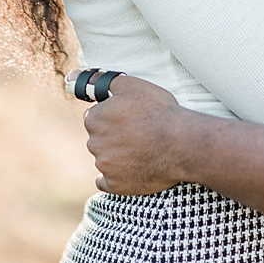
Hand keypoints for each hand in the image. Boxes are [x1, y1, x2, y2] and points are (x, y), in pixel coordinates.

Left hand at [78, 73, 186, 195]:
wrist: (180, 143)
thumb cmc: (159, 111)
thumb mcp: (134, 85)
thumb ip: (106, 82)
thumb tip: (83, 78)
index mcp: (95, 119)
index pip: (96, 116)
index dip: (114, 116)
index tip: (131, 117)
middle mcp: (94, 144)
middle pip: (100, 138)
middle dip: (115, 135)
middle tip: (140, 131)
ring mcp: (104, 166)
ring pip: (106, 159)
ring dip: (119, 155)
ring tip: (145, 149)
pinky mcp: (115, 184)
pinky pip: (108, 182)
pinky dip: (118, 177)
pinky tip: (133, 169)